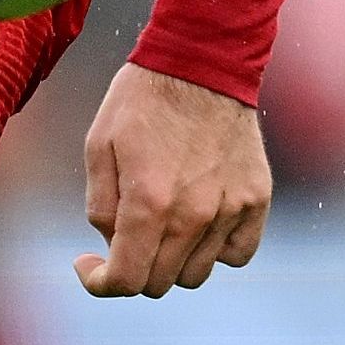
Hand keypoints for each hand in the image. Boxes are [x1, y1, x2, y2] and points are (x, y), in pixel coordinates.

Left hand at [75, 61, 269, 296]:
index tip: (87, 266)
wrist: (201, 62)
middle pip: (159, 282)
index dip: (99, 282)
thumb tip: (112, 246)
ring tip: (160, 223)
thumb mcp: (97, 145)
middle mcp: (193, 215)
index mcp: (148, 202)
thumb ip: (101, 206)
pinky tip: (198, 223)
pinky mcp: (257, 200)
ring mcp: (230, 210)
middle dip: (131, 269)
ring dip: (171, 261)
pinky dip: (215, 251)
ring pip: (196, 274)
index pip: (126, 279)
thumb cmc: (141, 100)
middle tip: (121, 239)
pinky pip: (236, 254)